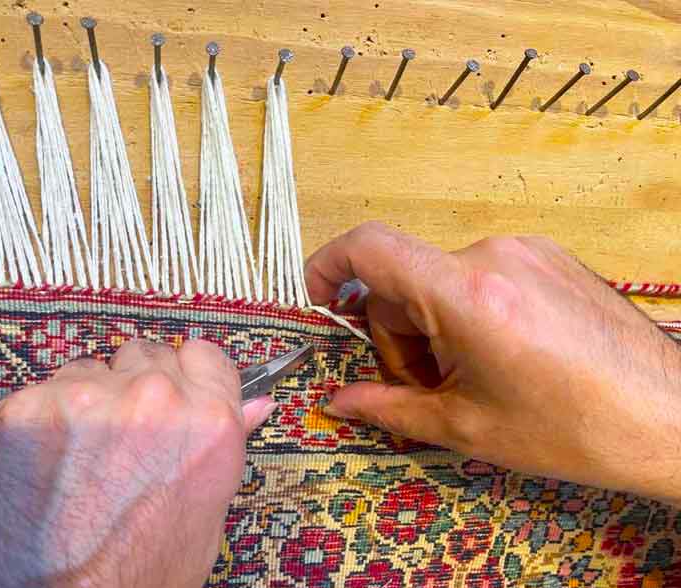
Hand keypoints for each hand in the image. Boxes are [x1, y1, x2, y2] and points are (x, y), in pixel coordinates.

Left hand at [0, 339, 275, 587]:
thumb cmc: (127, 578)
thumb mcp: (201, 524)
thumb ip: (225, 449)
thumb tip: (258, 405)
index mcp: (208, 426)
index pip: (206, 356)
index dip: (189, 375)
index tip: (175, 390)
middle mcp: (154, 400)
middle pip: (148, 355)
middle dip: (136, 386)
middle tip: (120, 436)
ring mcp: (89, 398)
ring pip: (93, 369)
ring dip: (88, 400)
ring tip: (77, 457)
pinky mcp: (31, 405)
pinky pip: (43, 391)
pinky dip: (41, 419)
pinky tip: (40, 463)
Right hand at [306, 222, 680, 504]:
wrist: (670, 419)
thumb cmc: (574, 430)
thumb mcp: (467, 426)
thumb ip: (389, 407)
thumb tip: (338, 401)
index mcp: (467, 293)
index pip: (369, 247)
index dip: (327, 267)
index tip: (319, 302)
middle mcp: (494, 255)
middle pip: (404, 279)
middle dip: (396, 334)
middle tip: (421, 387)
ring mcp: (526, 251)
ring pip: (441, 279)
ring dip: (433, 327)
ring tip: (467, 379)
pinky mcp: (548, 257)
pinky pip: (479, 275)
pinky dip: (466, 313)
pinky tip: (497, 357)